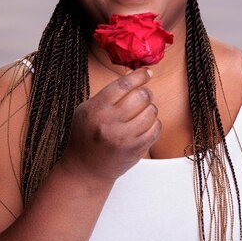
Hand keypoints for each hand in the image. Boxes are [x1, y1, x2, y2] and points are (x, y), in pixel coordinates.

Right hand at [59, 67, 160, 183]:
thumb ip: (108, 95)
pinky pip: (156, 128)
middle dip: (145, 93)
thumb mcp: (87, 110)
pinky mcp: (135, 149)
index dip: (139, 75)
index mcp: (95, 109)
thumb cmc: (87, 135)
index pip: (123, 85)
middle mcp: (109, 122)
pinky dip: (154, 124)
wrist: (85, 168)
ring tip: (142, 113)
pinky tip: (145, 125)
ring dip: (150, 109)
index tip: (147, 72)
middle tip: (142, 96)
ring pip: (151, 111)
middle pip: (141, 96)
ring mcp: (123, 137)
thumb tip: (136, 76)